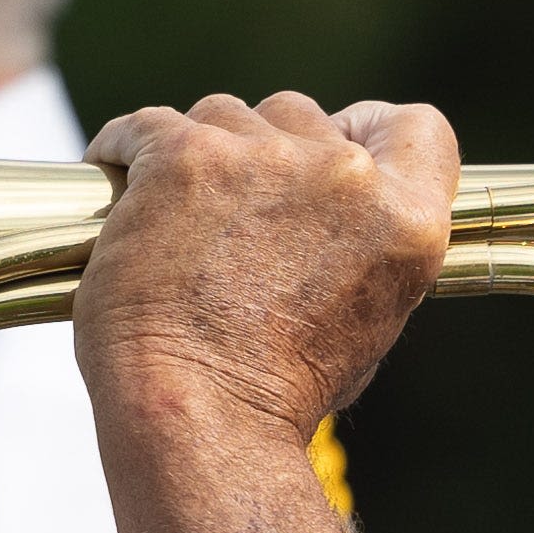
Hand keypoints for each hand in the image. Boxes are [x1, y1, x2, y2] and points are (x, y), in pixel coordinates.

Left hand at [75, 92, 457, 440]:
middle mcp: (346, 177)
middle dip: (264, 154)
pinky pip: (144, 126)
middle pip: (300, 117)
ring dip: (199, 154)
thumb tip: (324, 221)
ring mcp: (264, 160)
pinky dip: (125, 151)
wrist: (201, 417)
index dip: (368, 129)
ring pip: (223, 115)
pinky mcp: (185, 158)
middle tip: (228, 211)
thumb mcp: (366, 323)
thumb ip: (361, 250)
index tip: (333, 144)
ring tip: (169, 215)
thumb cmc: (275, 394)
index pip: (416, 128)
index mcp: (407, 221)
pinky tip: (117, 182)